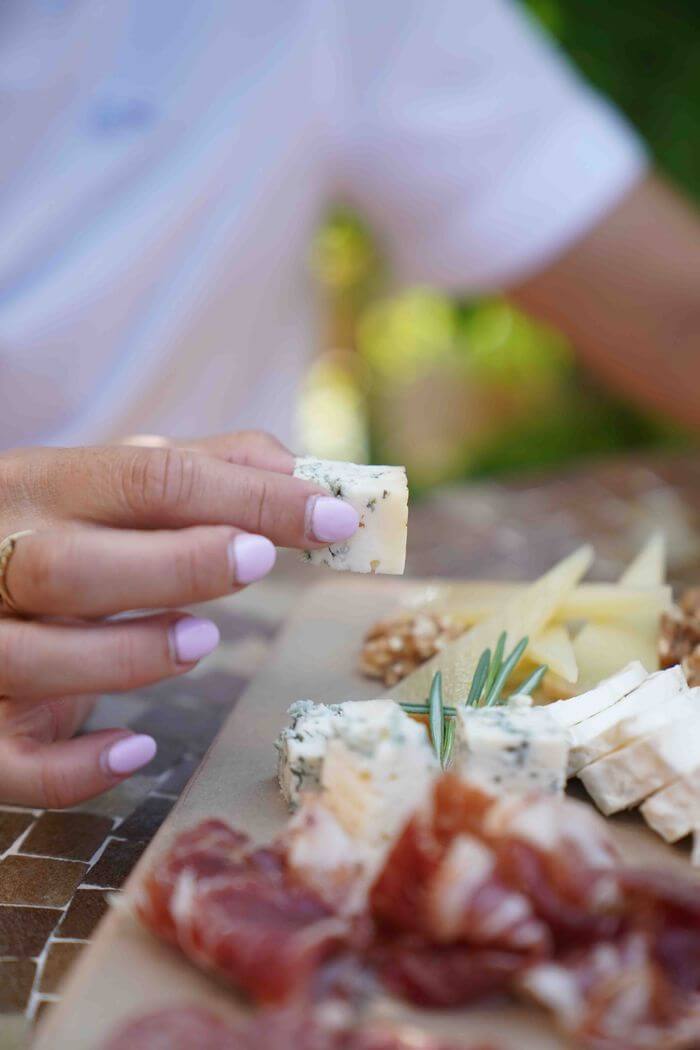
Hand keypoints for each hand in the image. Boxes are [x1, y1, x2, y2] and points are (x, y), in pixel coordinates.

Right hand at [0, 431, 358, 806]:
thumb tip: (304, 474)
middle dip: (176, 567)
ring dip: (128, 656)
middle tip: (260, 563)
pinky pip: (10, 759)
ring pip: (32, 659)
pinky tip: (135, 749)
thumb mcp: (122, 488)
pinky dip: (74, 767)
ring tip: (201, 640)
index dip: (247, 496)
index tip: (333, 518)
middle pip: (67, 566)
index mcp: (42, 486)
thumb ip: (208, 468)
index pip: (146, 477)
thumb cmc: (69, 533)